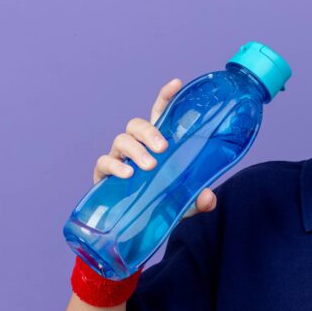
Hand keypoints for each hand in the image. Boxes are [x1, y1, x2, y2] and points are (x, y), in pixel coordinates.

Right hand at [93, 77, 217, 218]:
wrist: (139, 227)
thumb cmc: (162, 205)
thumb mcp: (185, 203)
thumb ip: (199, 201)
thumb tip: (208, 198)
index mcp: (157, 144)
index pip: (160, 115)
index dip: (166, 97)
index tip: (176, 83)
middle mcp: (137, 147)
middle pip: (137, 125)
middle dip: (149, 132)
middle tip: (162, 149)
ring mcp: (119, 159)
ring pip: (121, 140)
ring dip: (136, 150)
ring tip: (149, 166)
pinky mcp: (104, 175)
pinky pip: (104, 162)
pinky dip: (114, 166)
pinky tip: (127, 174)